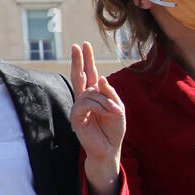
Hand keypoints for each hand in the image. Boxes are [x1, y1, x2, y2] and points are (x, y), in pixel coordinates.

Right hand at [69, 42, 125, 194]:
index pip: (89, 74)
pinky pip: (86, 102)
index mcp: (95, 95)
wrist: (109, 149)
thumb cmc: (113, 130)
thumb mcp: (118, 108)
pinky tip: (105, 113)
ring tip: (112, 112)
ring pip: (89, 92)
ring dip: (105, 101)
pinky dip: (99, 106)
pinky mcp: (75, 116)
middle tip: (76, 45)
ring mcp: (78, 107)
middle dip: (79, 60)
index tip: (83, 45)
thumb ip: (109, 93)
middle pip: (79, 75)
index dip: (87, 60)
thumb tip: (99, 78)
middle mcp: (84, 98)